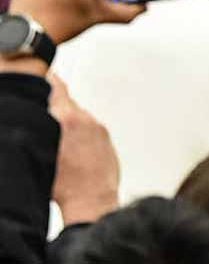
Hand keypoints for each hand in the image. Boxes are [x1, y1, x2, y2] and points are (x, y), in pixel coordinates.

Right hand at [48, 74, 119, 224]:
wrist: (92, 200)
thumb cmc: (61, 185)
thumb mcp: (40, 152)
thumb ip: (38, 127)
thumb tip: (35, 116)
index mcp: (64, 119)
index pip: (55, 86)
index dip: (48, 79)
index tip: (44, 75)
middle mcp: (83, 119)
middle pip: (66, 101)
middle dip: (55, 106)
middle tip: (47, 115)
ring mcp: (97, 127)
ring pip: (78, 116)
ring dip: (69, 123)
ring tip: (60, 142)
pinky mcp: (106, 137)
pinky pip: (90, 128)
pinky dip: (81, 134)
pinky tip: (74, 150)